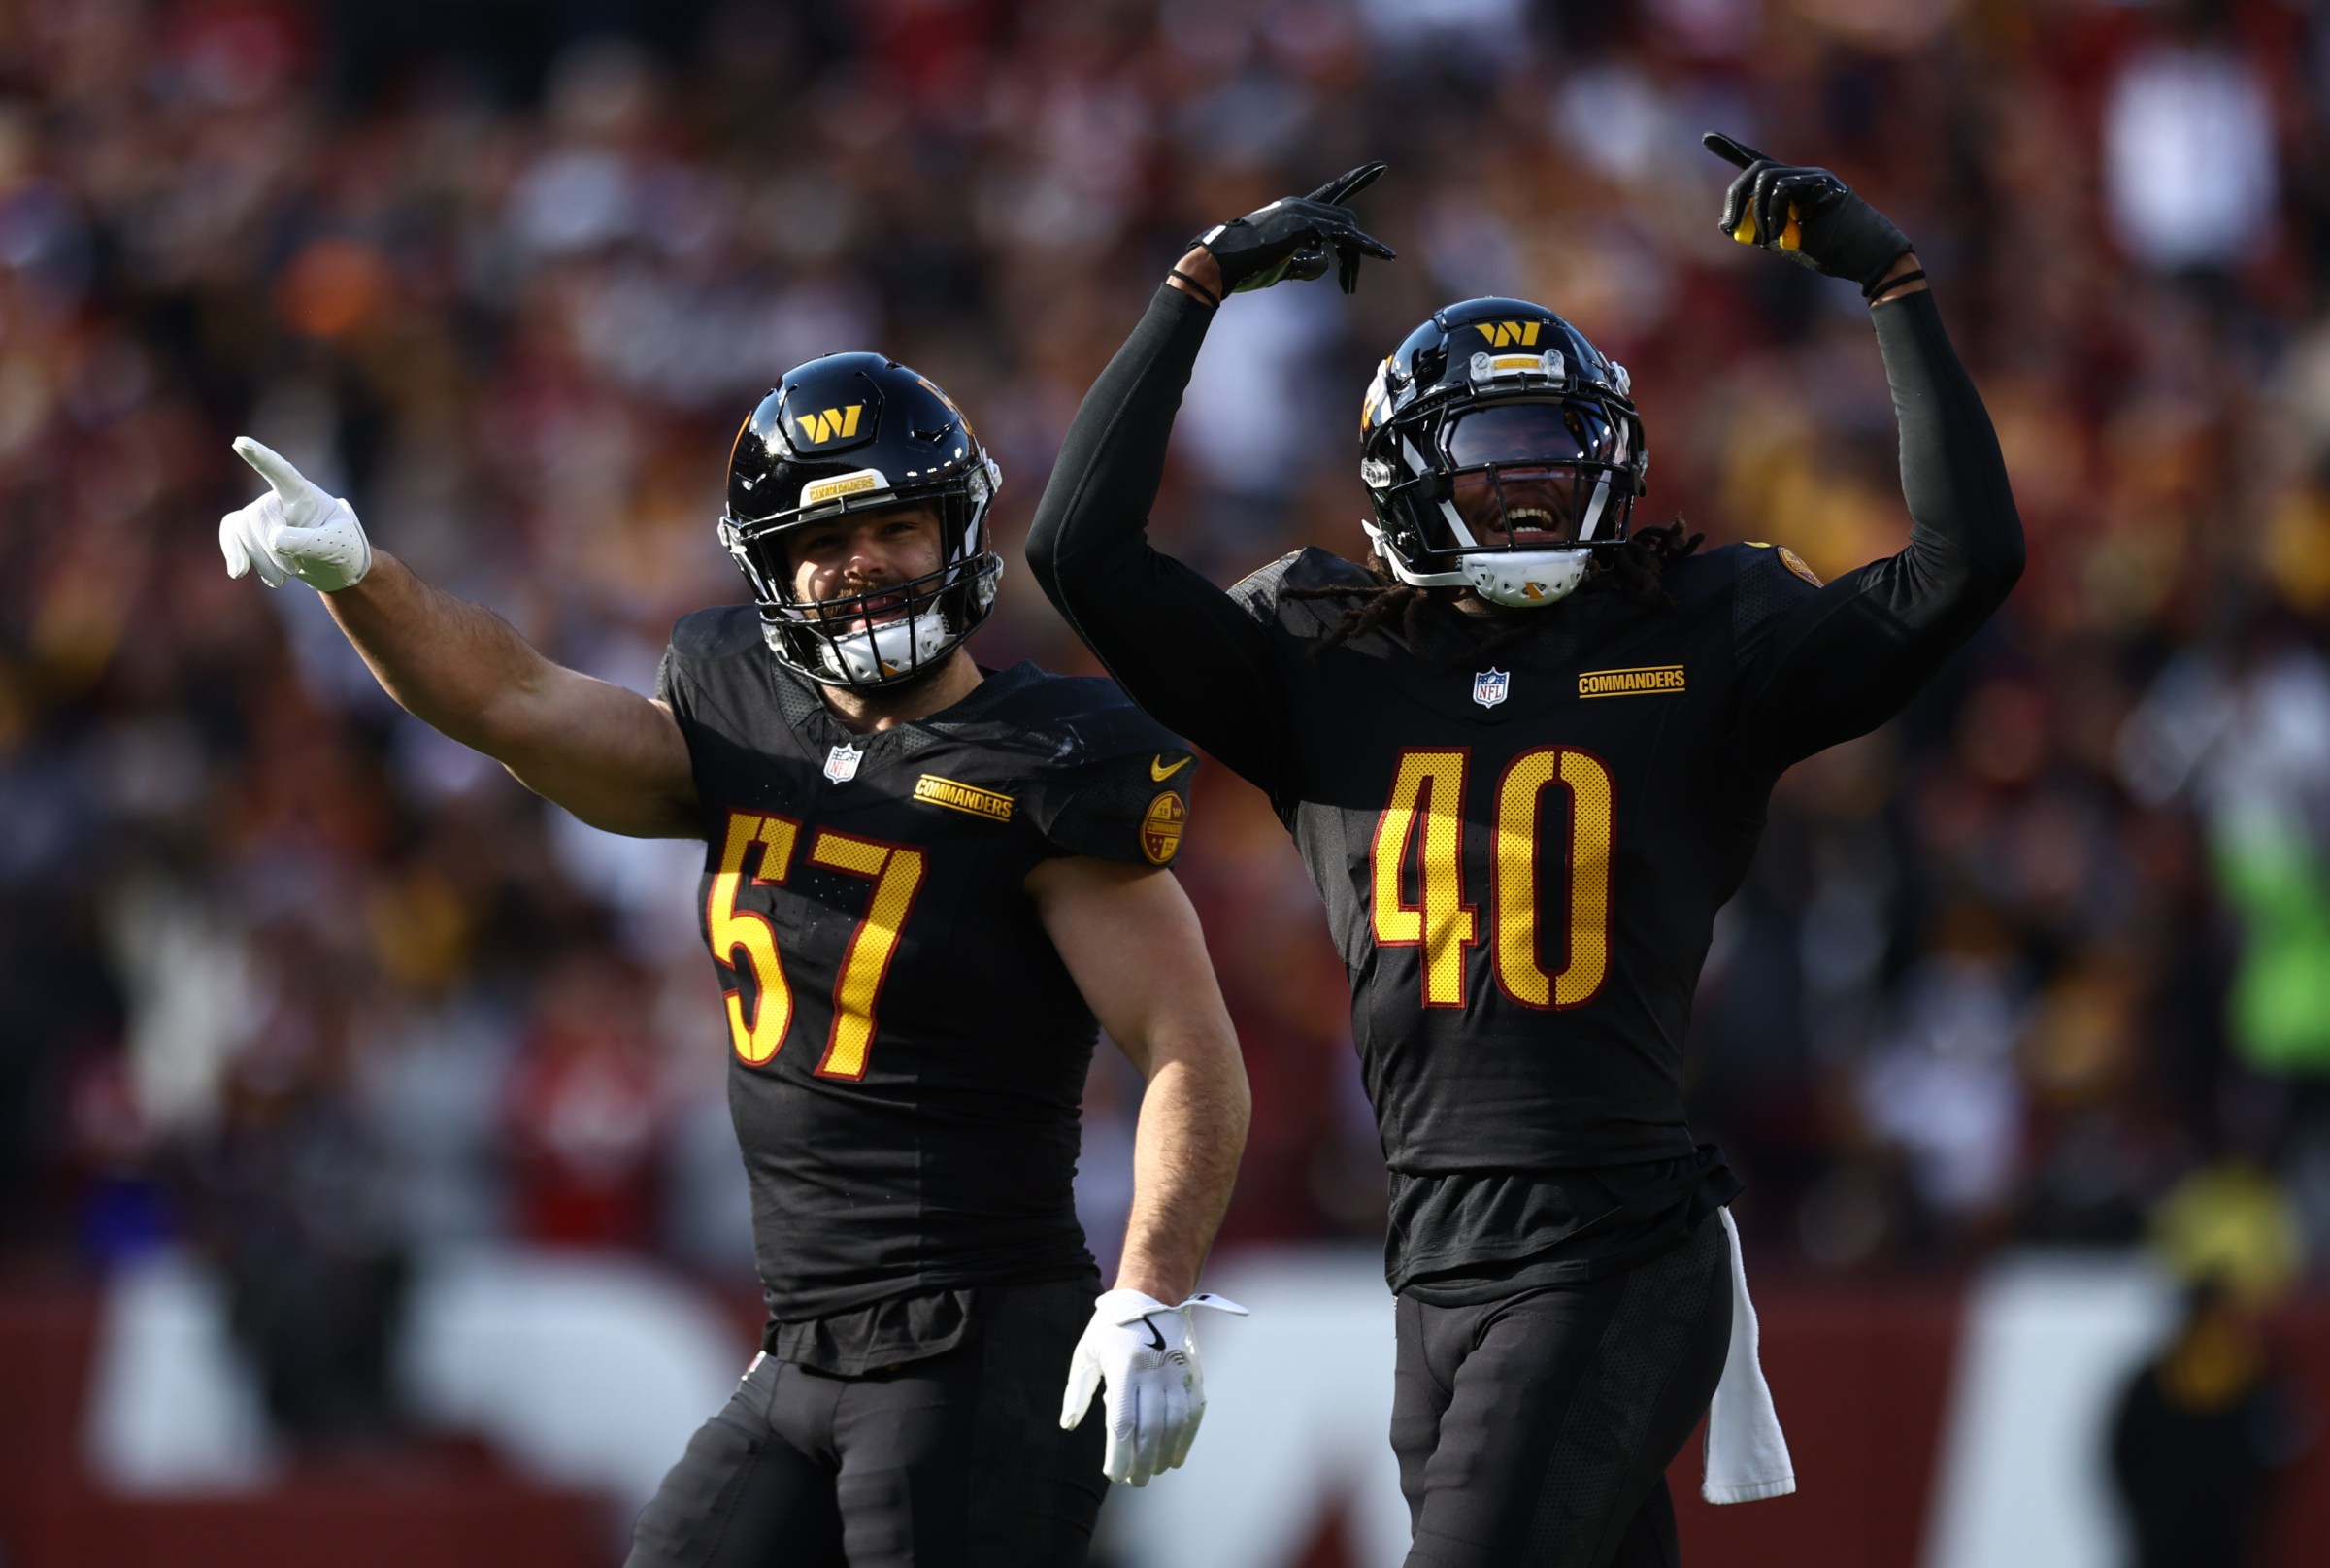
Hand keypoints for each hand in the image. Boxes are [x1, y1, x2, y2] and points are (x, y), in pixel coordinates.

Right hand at [218, 437, 372, 590]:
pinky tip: (238, 572)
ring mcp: (264, 512)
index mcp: (304, 493)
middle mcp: (279, 497)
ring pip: (243, 530)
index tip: (240, 442)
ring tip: (283, 578)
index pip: (281, 472)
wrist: (335, 564)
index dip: (261, 458)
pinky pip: (231, 534)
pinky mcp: (251, 529)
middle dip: (272, 550)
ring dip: (261, 560)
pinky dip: (233, 553)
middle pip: (258, 517)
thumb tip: (274, 539)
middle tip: (294, 571)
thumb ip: (308, 541)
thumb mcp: (335, 545)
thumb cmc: (343, 547)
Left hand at [1059, 1287, 1247, 1485]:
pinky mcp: (1193, 1375)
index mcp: (1123, 1368)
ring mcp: (1177, 1374)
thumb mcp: (1087, 1352)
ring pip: (1174, 1427)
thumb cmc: (1112, 1327)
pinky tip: (1175, 1458)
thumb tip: (1069, 1425)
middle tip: (1134, 1481)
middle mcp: (1153, 1373)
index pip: (1122, 1423)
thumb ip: (1077, 1390)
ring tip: (1152, 1472)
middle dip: (1141, 1462)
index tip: (1112, 1474)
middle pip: (1149, 1431)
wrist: (1154, 1295)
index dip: (1119, 1455)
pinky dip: (1186, 1440)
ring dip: (1163, 1456)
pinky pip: (1193, 1415)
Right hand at [1191, 163, 1394, 295]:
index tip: (1381, 167)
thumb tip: (1323, 262)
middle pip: (1347, 222)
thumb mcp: (1281, 266)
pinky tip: (1342, 281)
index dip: (1359, 179)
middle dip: (1358, 251)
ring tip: (1350, 288)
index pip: (1334, 191)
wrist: (1220, 264)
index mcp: (1295, 210)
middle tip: (1349, 287)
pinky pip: (1338, 242)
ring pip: (1348, 230)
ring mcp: (1301, 212)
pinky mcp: (1302, 225)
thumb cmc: (1245, 267)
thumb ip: (1305, 262)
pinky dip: (1347, 259)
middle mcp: (1300, 205)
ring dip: (1354, 262)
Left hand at [1703, 133, 1910, 297]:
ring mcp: (1813, 176)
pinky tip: (1784, 235)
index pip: (1756, 162)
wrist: (1865, 257)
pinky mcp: (1823, 183)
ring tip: (1767, 240)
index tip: (1707, 137)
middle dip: (1735, 198)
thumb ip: (1756, 230)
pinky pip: (1783, 189)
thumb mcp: (1782, 242)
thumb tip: (1725, 224)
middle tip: (1729, 227)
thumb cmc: (1829, 251)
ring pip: (1766, 178)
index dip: (1731, 149)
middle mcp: (1800, 175)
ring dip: (1757, 213)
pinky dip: (1774, 215)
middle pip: (1755, 169)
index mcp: (1789, 188)